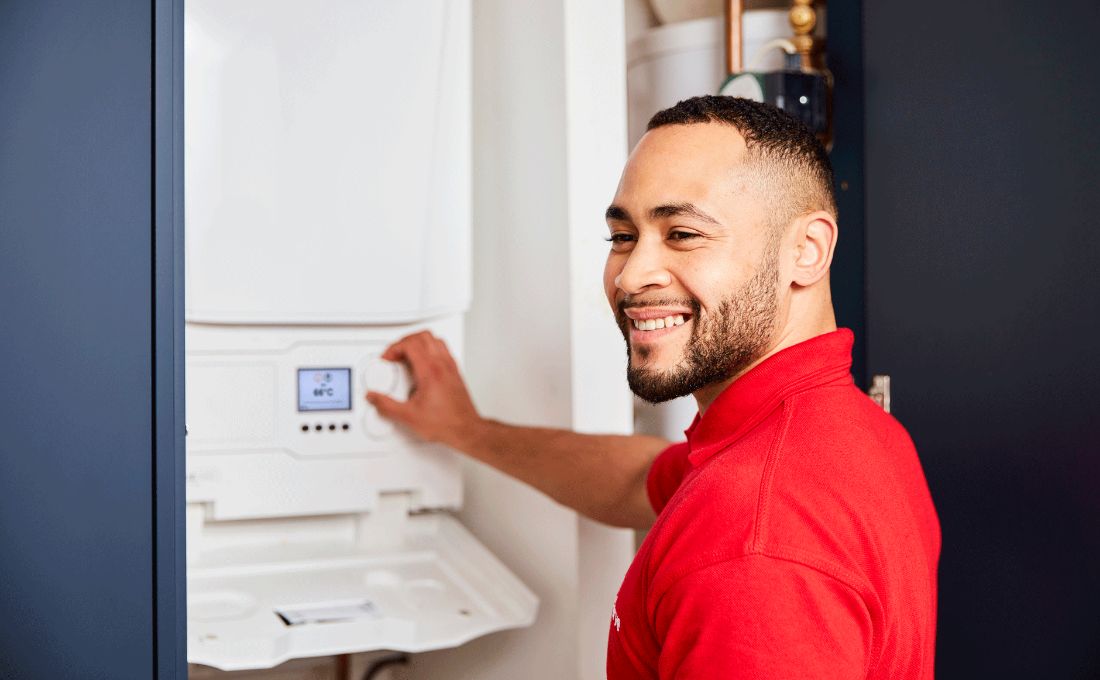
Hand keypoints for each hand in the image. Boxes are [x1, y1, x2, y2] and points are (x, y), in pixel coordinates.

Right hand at [365, 330, 481, 448]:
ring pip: (434, 339)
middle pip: (422, 336)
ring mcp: (450, 367)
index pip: (410, 344)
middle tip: (395, 354)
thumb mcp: (408, 417)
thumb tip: (373, 397)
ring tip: (407, 354)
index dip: (394, 347)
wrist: (466, 430)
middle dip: (404, 341)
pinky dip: (430, 349)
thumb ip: (386, 406)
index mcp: (430, 372)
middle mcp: (442, 365)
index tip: (388, 358)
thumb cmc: (445, 423)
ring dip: (418, 342)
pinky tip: (423, 363)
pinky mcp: (455, 372)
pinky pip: (443, 349)